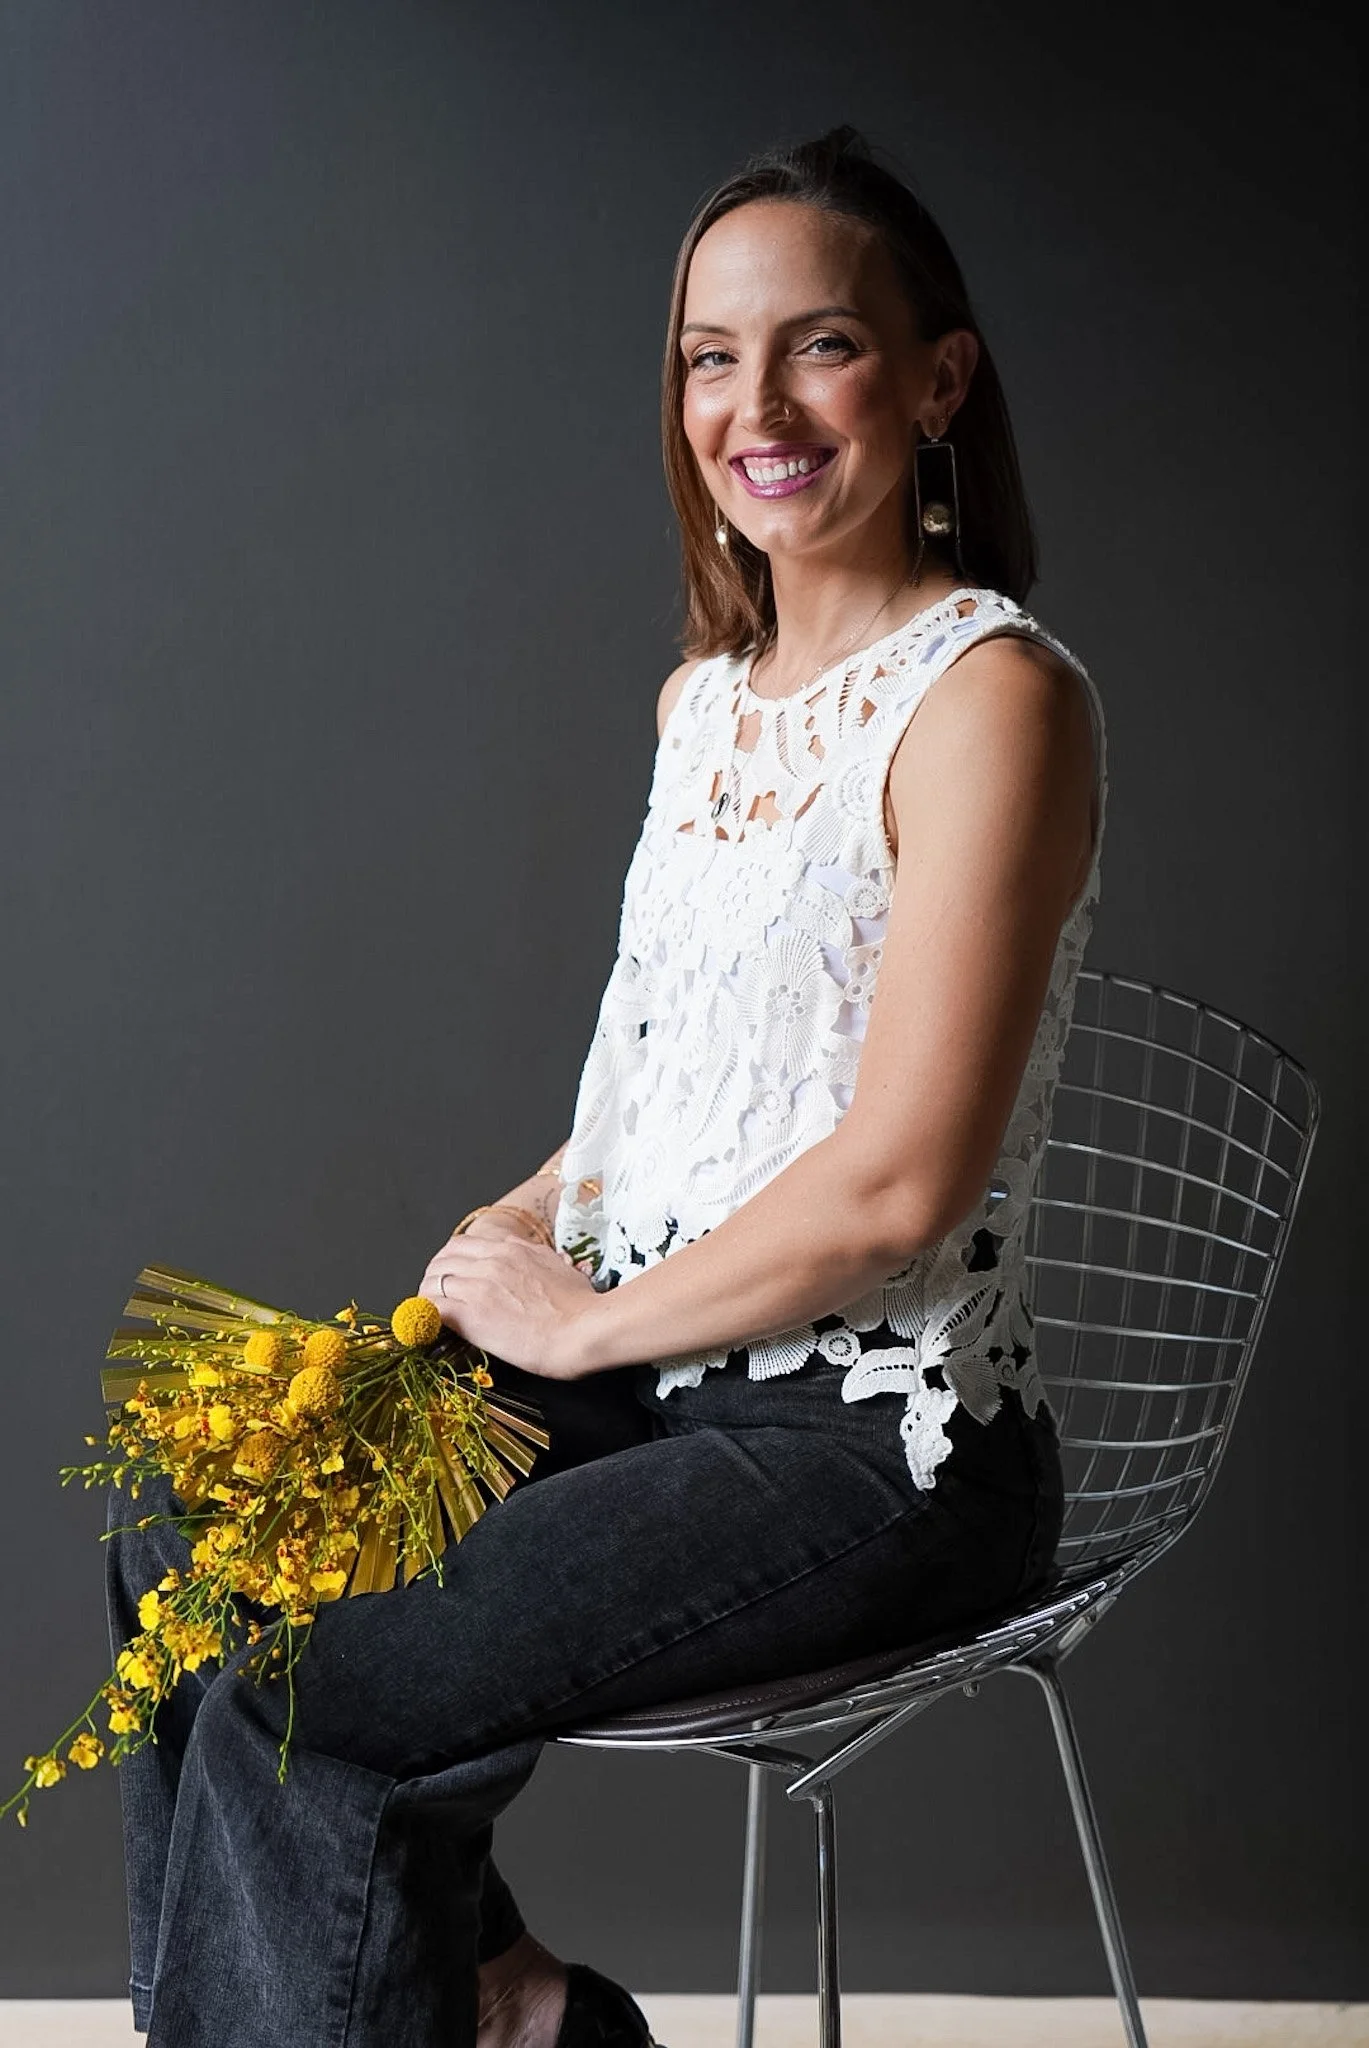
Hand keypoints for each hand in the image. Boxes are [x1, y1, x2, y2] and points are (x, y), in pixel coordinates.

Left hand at [417, 1230, 603, 1379]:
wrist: (584, 1330)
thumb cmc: (581, 1306)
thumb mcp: (558, 1267)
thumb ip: (534, 1257)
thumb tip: (524, 1253)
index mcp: (511, 1249)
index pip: (461, 1244)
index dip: (449, 1261)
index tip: (449, 1276)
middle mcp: (491, 1262)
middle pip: (441, 1261)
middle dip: (433, 1277)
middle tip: (434, 1295)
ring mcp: (479, 1287)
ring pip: (431, 1283)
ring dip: (426, 1297)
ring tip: (429, 1314)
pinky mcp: (472, 1316)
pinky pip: (432, 1308)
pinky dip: (426, 1317)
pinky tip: (429, 1328)